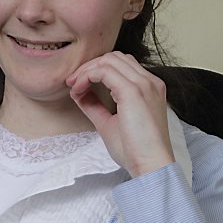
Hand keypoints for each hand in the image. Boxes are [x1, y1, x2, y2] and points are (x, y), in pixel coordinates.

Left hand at [66, 51, 174, 176]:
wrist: (151, 165)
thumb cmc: (135, 150)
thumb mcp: (110, 122)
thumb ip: (96, 105)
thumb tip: (79, 93)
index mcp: (149, 88)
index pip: (121, 65)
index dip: (96, 70)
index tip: (78, 86)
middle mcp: (150, 82)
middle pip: (114, 57)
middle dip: (89, 66)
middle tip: (72, 83)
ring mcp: (144, 84)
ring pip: (108, 60)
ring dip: (86, 70)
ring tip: (74, 87)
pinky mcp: (133, 91)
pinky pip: (104, 71)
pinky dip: (87, 76)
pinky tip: (78, 90)